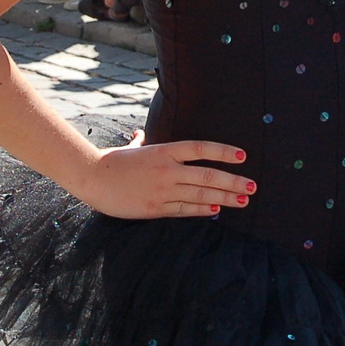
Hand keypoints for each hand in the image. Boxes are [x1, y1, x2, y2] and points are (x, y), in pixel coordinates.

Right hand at [73, 131, 253, 217]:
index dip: (223, 152)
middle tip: (253, 186)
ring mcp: (162, 190)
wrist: (91, 177)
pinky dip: (202, 210)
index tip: (243, 156)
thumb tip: (141, 135)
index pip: (201, 149)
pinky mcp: (155, 208)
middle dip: (233, 182)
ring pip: (201, 195)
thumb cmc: (112, 160)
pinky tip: (217, 210)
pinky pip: (184, 210)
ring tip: (244, 201)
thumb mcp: (132, 147)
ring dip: (225, 198)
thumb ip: (143, 142)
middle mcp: (167, 170)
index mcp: (164, 150)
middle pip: (208, 176)